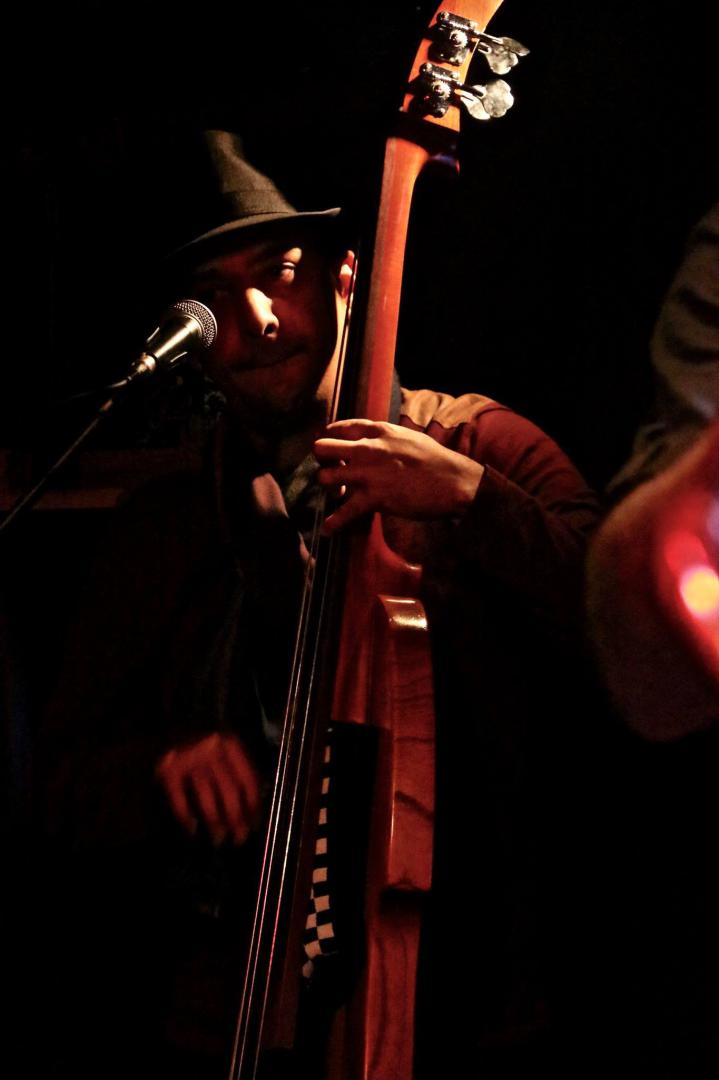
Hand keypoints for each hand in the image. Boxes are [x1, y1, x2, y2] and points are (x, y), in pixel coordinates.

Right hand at [155, 732, 261, 845]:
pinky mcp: (167, 769)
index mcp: (231, 744)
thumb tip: (253, 807)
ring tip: (218, 839)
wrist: (162, 725)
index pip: (248, 780)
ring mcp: (188, 759)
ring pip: (207, 798)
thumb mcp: (224, 746)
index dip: (253, 806)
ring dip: (215, 823)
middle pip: (230, 791)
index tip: (254, 825)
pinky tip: (192, 829)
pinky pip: (180, 799)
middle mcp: (212, 749)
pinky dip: (185, 817)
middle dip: (236, 820)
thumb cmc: (199, 739)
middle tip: (238, 839)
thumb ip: (238, 768)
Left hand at [314, 419, 483, 535]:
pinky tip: (328, 529)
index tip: (330, 450)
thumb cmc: (435, 461)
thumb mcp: (407, 438)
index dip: (329, 439)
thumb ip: (386, 438)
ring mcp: (368, 473)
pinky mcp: (375, 498)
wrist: (454, 482)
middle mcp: (367, 449)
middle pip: (322, 448)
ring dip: (328, 489)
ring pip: (325, 477)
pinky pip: (344, 512)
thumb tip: (374, 442)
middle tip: (331, 470)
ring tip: (339, 496)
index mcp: (377, 431)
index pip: (337, 428)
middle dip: (321, 461)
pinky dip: (334, 523)